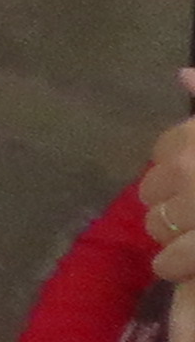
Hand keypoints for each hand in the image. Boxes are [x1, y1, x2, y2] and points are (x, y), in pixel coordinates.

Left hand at [144, 70, 194, 285]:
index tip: (187, 178)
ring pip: (158, 225)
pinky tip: (178, 266)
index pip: (163, 148)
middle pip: (153, 188)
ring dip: (168, 235)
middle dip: (167, 202)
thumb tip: (183, 74)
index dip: (173, 166)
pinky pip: (175, 258)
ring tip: (184, 243)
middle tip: (188, 215)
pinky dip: (174, 264)